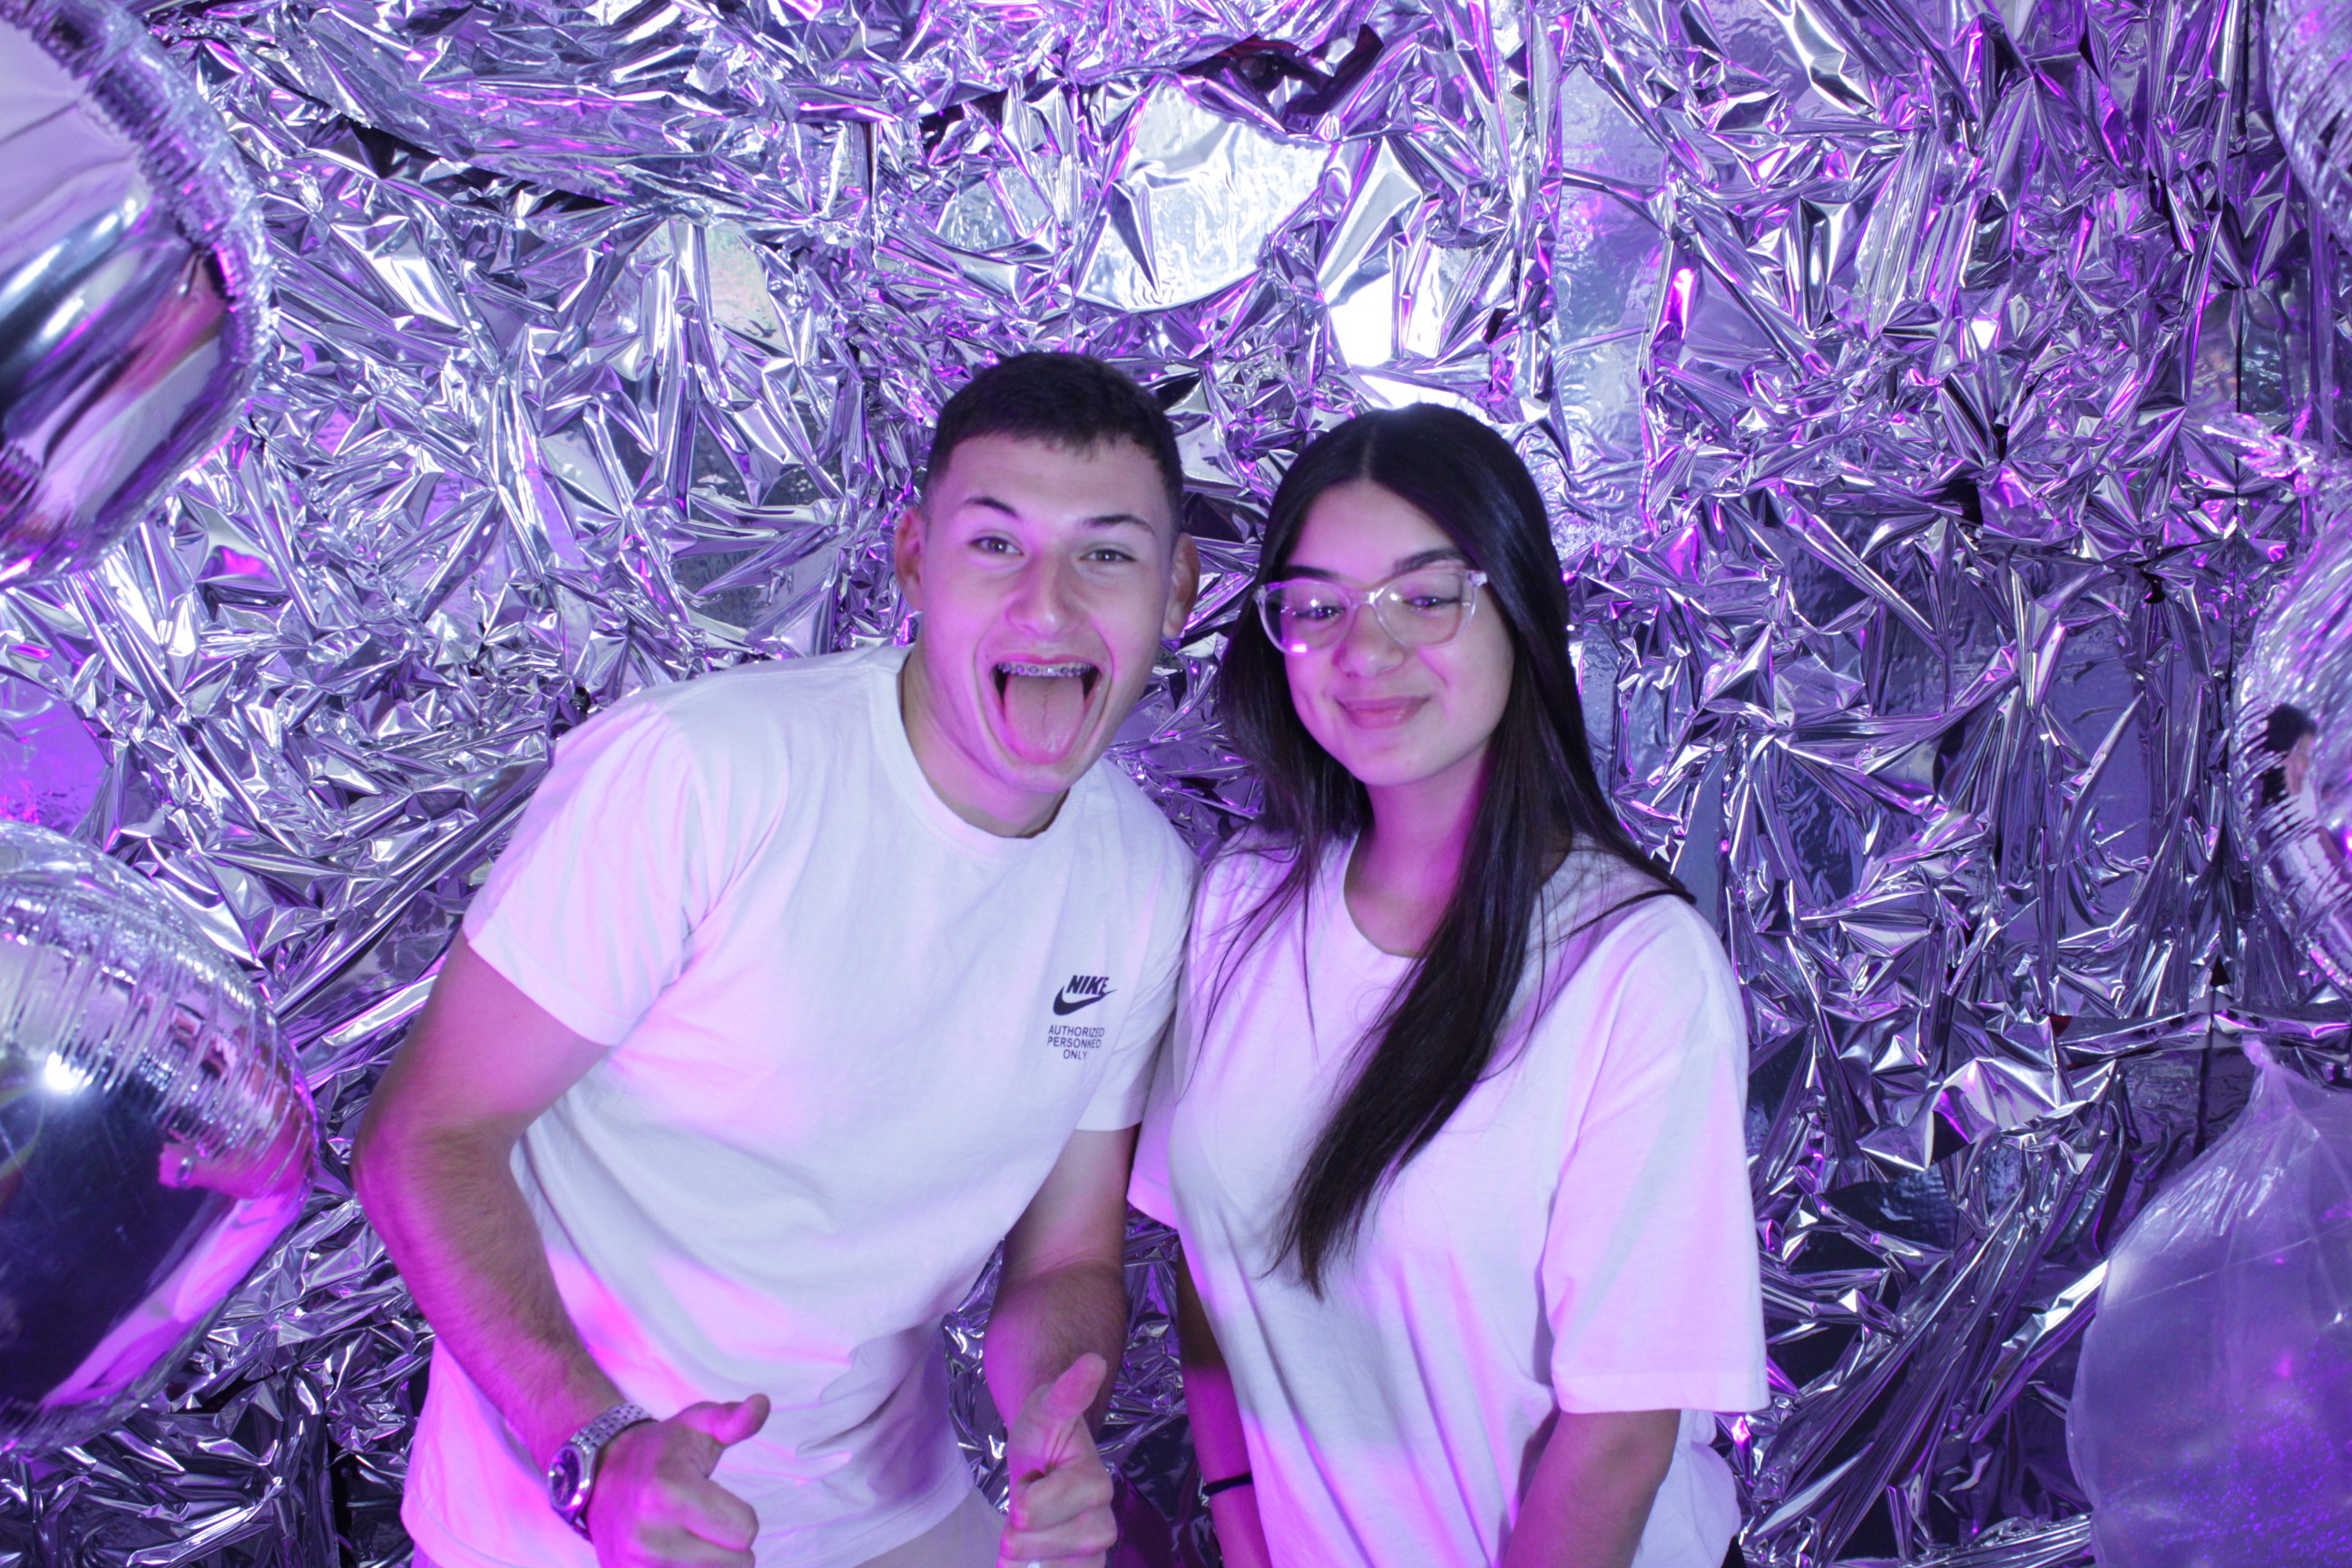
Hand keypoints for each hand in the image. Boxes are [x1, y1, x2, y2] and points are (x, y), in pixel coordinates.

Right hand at [587, 1395, 769, 1566]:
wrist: (600, 1474)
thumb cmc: (659, 1450)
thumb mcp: (697, 1424)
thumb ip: (733, 1419)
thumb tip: (761, 1403)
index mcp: (670, 1490)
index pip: (745, 1530)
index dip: (742, 1516)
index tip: (720, 1502)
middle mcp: (648, 1533)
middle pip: (733, 1563)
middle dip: (730, 1544)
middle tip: (707, 1523)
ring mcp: (634, 1564)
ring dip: (712, 1564)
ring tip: (692, 1539)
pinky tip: (679, 1556)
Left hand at [998, 1354, 1115, 1567]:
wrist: (1044, 1453)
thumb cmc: (1043, 1431)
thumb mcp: (1045, 1408)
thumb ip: (1067, 1392)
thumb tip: (1093, 1360)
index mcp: (1095, 1480)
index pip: (1057, 1506)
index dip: (1033, 1503)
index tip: (1024, 1493)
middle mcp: (1102, 1515)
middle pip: (1064, 1545)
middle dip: (1030, 1536)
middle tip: (1019, 1514)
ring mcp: (1094, 1544)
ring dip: (1034, 1558)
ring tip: (1023, 1536)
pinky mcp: (1084, 1565)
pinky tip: (1029, 1563)